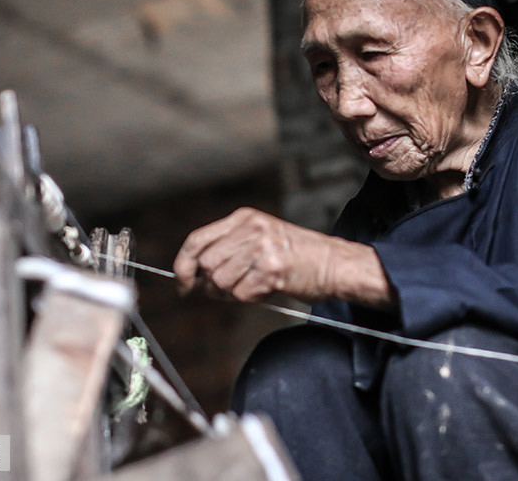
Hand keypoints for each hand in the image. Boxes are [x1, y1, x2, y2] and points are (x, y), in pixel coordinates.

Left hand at [173, 207, 395, 306]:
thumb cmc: (297, 255)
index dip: (183, 265)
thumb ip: (228, 249)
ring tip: (251, 287)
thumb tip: (193, 276)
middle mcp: (251, 229)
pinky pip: (240, 294)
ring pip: (220, 281)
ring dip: (230, 293)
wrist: (335, 263)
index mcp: (244, 218)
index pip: (197, 240)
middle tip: (228, 289)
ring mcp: (261, 249)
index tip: (183, 283)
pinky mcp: (271, 271)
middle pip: (206, 263)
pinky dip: (248, 298)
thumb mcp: (260, 237)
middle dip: (210, 283)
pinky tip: (264, 290)